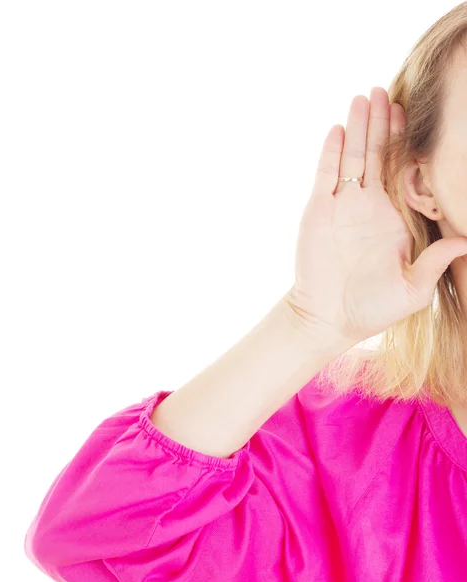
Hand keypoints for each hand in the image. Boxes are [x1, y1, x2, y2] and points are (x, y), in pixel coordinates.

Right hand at [284, 87, 466, 345]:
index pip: (402, 170)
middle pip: (377, 154)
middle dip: (381, 122)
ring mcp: (342, 206)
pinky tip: (338, 128)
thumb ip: (436, 262)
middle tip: (384, 90)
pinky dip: (331, 152)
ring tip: (363, 97)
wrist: (328, 317)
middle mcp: (368, 205)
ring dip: (358, 127)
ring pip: (352, 157)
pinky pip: (326, 175)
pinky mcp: (318, 211)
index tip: (410, 112)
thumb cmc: (372, 308)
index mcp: (393, 217)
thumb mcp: (414, 289)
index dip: (405, 141)